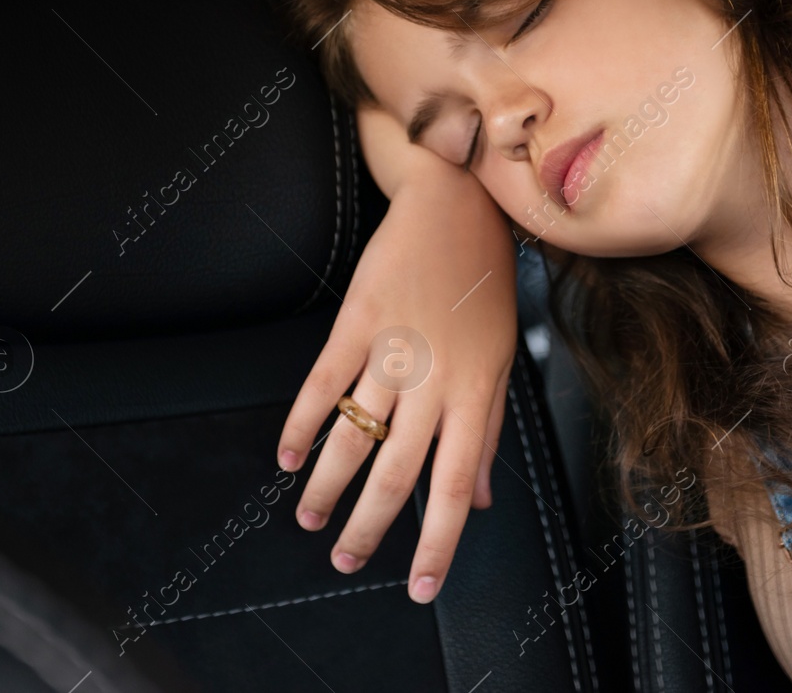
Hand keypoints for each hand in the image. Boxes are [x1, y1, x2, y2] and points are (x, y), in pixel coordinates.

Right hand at [275, 158, 517, 605]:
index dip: (439, 542)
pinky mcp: (358, 320)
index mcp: (478, 390)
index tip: (421, 587)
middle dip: (370, 528)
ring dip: (329, 486)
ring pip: (355, 436)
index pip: (457, 485)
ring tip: (311, 519)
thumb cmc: (484, 283)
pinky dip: (303, 425)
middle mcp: (436, 377)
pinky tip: (289, 458)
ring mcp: (394, 348)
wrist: (459, 203)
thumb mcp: (502, 357)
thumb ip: (489, 430)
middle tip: (348, 560)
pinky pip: (324, 384)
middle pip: (398, 472)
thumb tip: (480, 498)